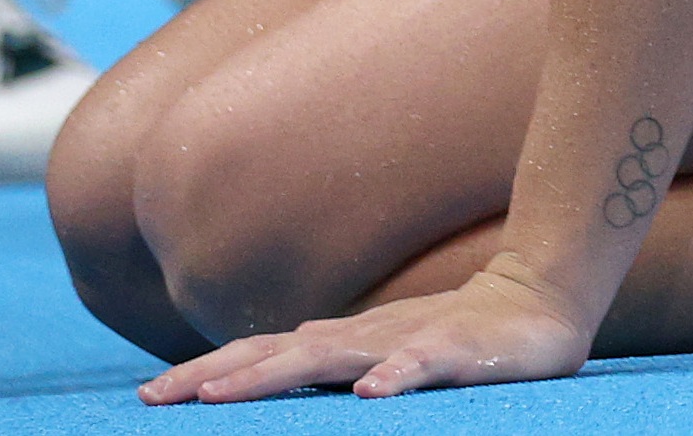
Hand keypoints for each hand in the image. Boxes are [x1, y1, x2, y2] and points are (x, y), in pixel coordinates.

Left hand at [139, 263, 588, 401]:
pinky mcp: (459, 348)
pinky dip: (396, 376)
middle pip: (277, 353)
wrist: (543, 294)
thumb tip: (263, 366)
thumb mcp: (382, 349)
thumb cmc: (455, 331)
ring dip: (275, 374)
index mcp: (345, 339)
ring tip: (222, 395)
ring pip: (333, 355)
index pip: (263, 353)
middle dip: (214, 375)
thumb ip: (329, 356)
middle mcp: (364, 336)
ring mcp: (408, 339)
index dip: (206, 372)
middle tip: (154, 398)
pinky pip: (424, 363)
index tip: (149, 396)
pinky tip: (372, 395)